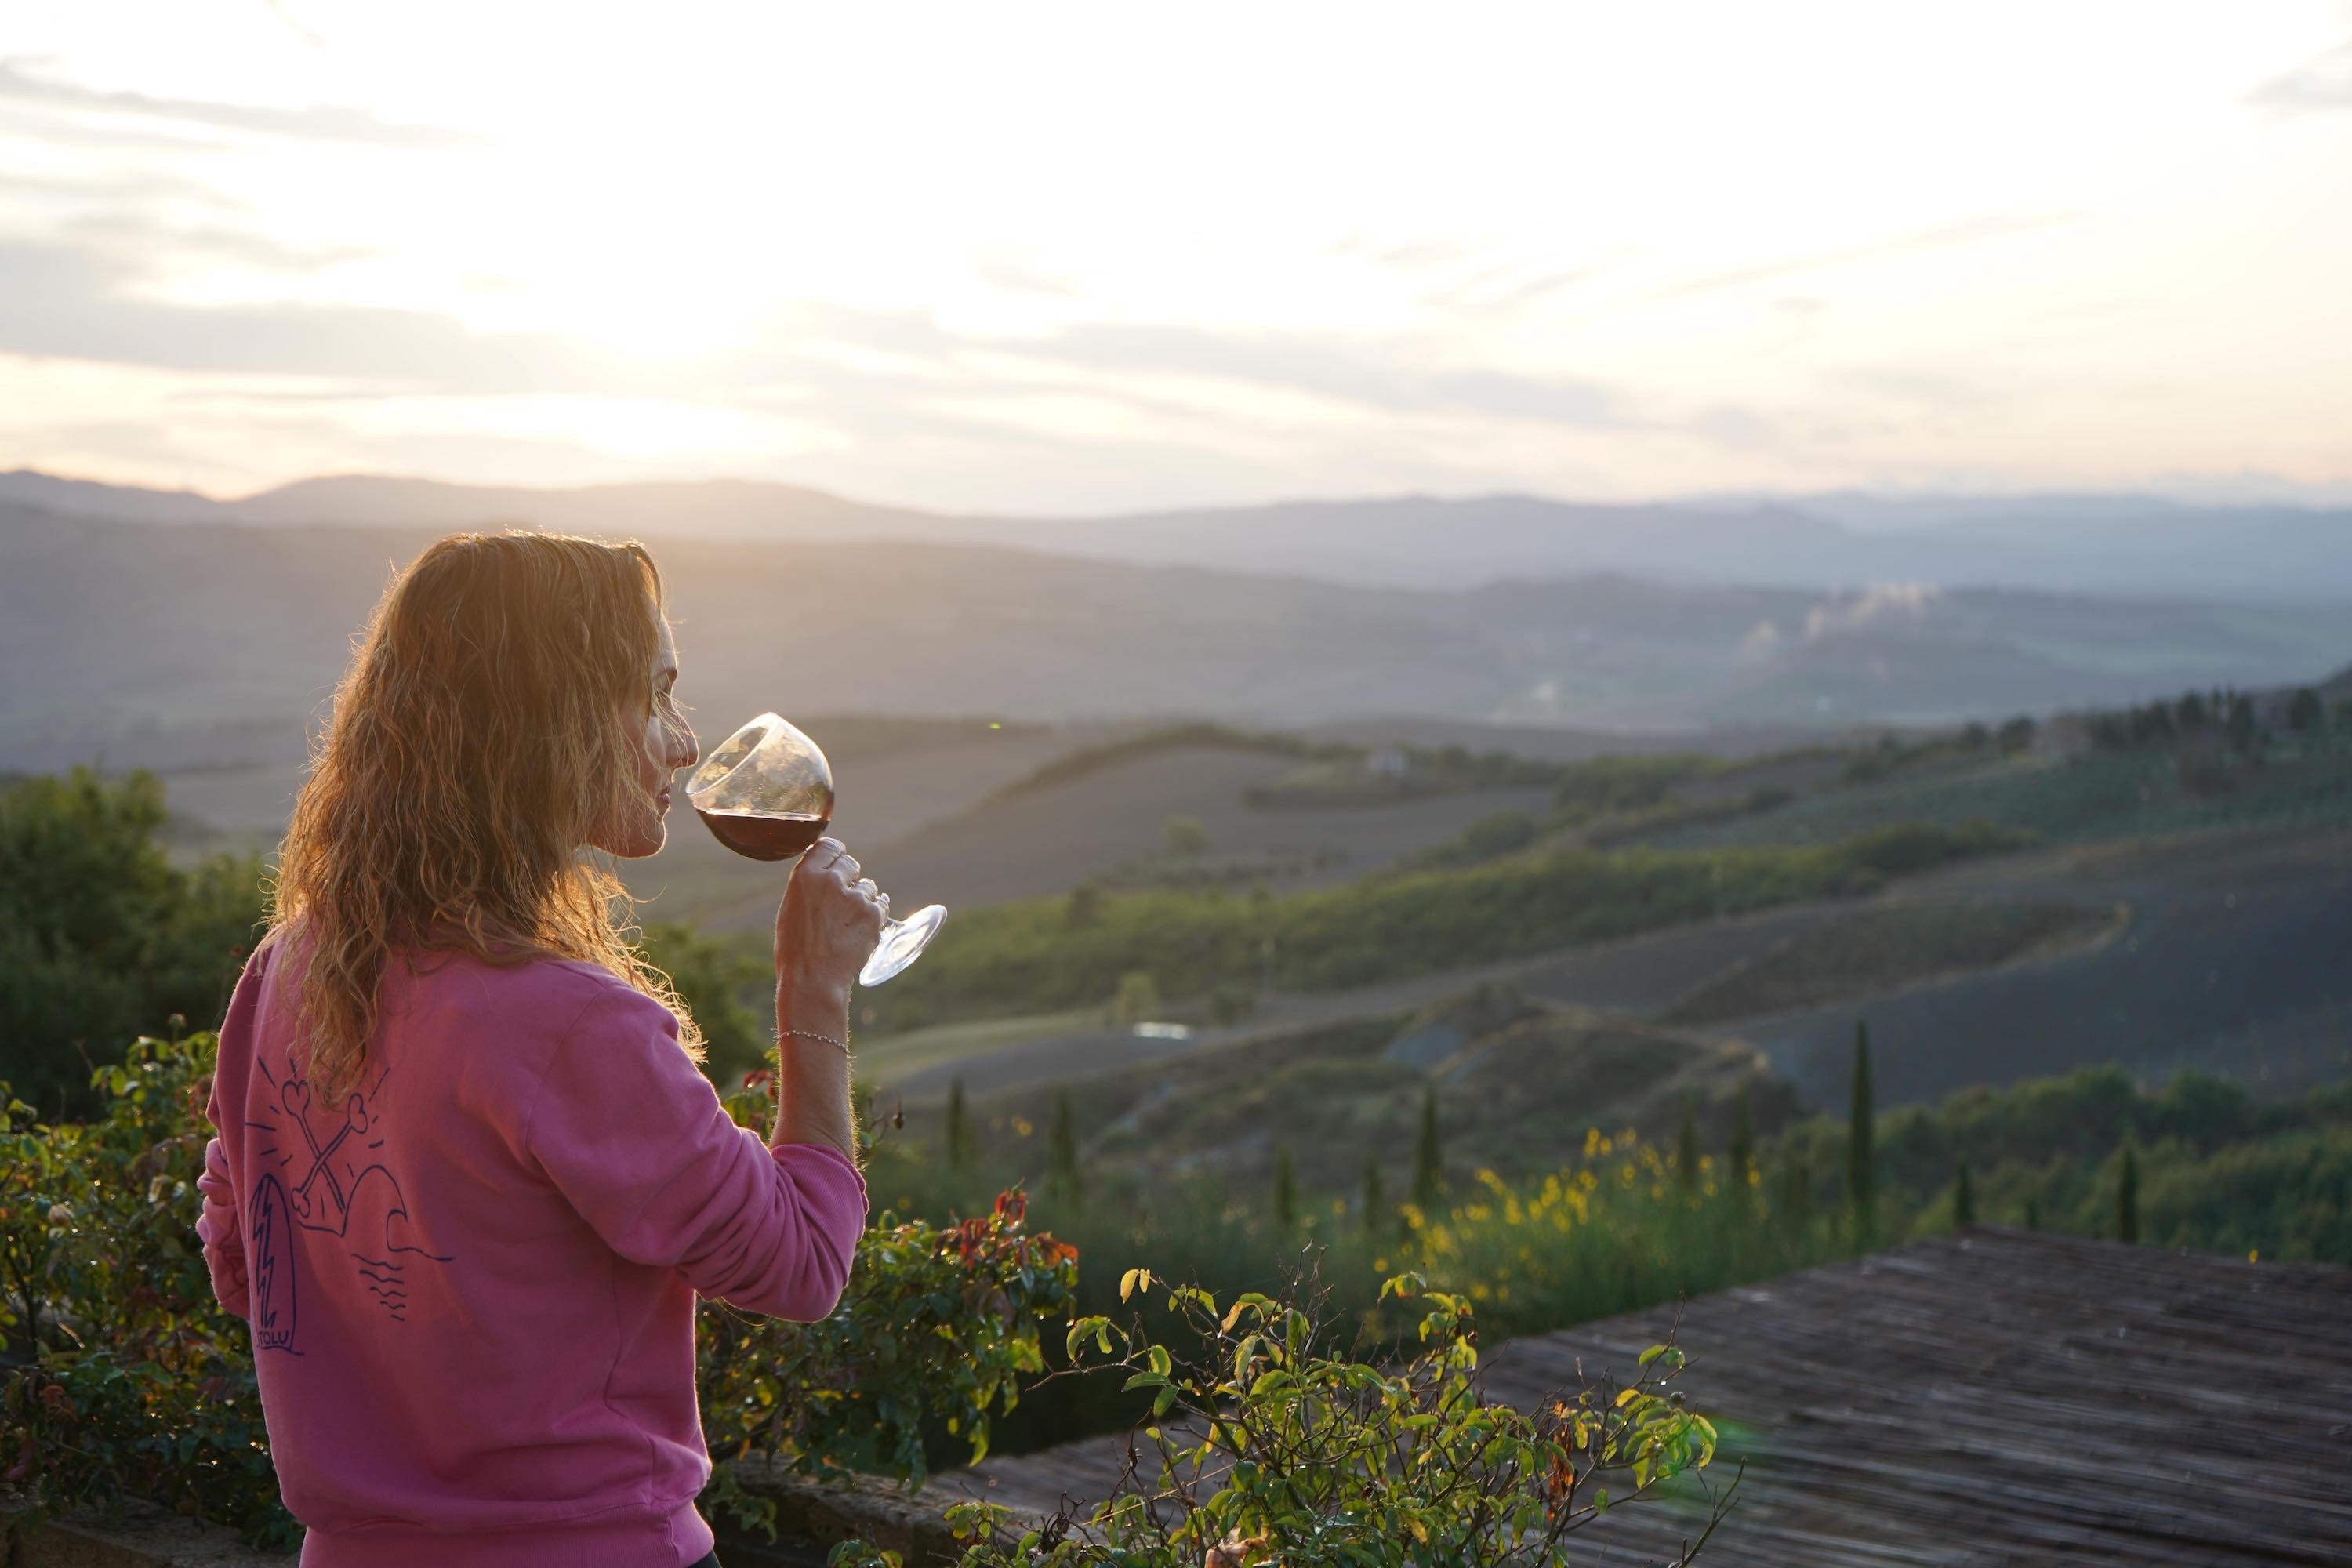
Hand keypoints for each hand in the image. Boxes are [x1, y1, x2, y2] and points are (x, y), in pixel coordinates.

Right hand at [774, 838, 887, 1009]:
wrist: (813, 979)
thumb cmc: (795, 949)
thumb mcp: (790, 909)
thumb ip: (809, 885)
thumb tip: (826, 872)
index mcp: (805, 876)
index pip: (829, 846)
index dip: (835, 854)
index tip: (837, 862)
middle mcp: (831, 881)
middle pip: (851, 863)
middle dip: (849, 877)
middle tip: (843, 899)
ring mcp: (856, 897)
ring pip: (868, 886)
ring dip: (862, 898)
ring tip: (847, 922)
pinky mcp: (874, 915)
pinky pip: (881, 904)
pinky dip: (876, 912)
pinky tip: (864, 925)